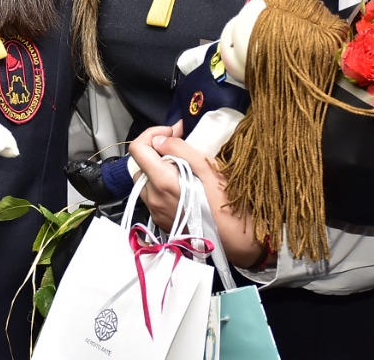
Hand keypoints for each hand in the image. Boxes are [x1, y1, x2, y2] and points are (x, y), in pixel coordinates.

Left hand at [129, 122, 268, 268]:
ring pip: (146, 180)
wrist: (235, 240)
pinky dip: (162, 184)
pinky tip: (183, 184)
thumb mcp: (208, 167)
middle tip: (179, 146)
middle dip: (156, 151)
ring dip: (158, 168)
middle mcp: (153, 197)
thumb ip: (179, 149)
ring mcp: (155, 211)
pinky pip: (153, 195)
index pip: (137, 149)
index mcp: (162, 182)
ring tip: (183, 166)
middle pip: (140, 164)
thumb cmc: (226, 203)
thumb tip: (159, 140)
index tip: (171, 133)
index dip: (151, 134)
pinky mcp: (161, 220)